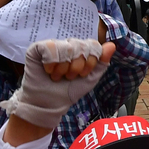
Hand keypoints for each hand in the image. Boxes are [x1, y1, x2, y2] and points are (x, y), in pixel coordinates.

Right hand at [1, 38, 116, 129]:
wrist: (50, 103)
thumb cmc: (69, 90)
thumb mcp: (91, 78)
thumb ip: (102, 62)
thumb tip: (112, 45)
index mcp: (81, 50)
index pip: (93, 45)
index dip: (90, 62)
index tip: (82, 74)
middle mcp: (68, 45)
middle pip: (81, 46)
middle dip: (77, 67)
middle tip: (68, 77)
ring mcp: (53, 45)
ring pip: (67, 47)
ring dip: (63, 67)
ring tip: (57, 76)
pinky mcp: (37, 49)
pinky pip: (49, 47)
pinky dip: (51, 62)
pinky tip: (48, 70)